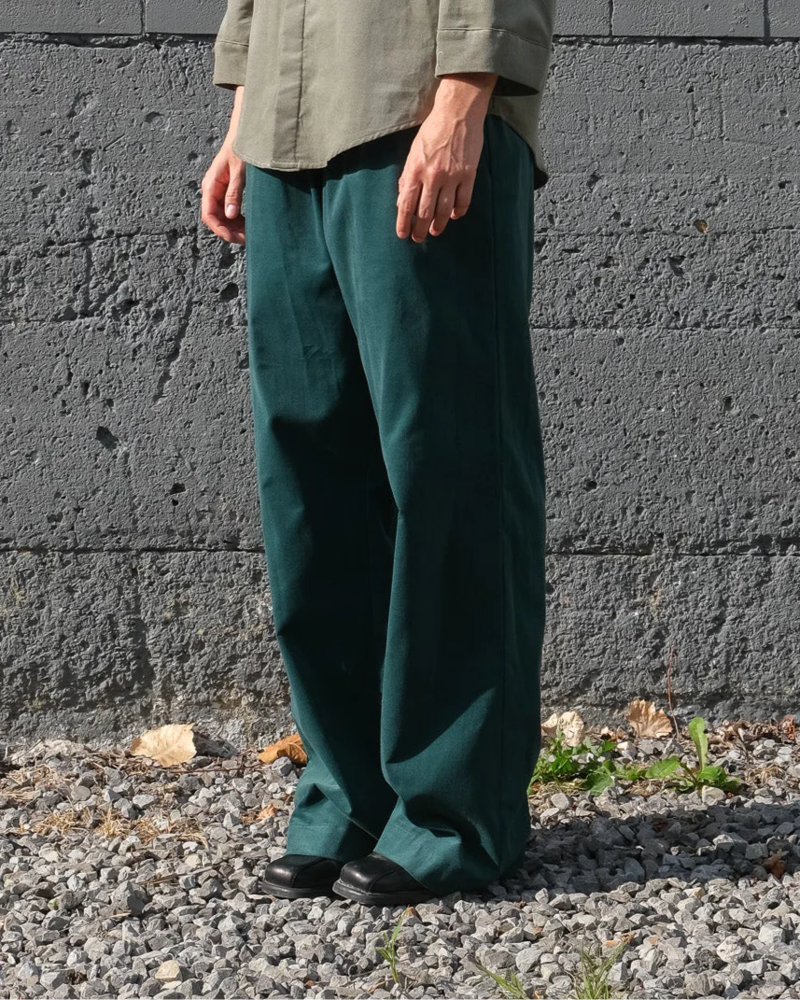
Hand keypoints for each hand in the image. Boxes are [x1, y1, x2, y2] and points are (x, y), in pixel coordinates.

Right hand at [201, 138, 245, 243]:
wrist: (245, 134)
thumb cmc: (242, 148)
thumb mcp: (239, 171)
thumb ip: (234, 193)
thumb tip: (230, 215)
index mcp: (211, 185)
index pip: (209, 215)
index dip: (221, 229)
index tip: (235, 238)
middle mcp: (212, 190)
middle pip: (215, 219)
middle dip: (229, 231)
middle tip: (248, 239)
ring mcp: (219, 192)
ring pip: (222, 217)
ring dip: (234, 228)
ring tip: (250, 233)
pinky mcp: (227, 191)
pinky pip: (229, 211)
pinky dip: (237, 220)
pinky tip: (249, 224)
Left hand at [396, 72, 496, 241]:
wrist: (458, 112)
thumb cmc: (433, 131)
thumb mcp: (413, 152)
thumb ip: (408, 176)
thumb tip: (402, 200)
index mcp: (415, 169)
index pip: (406, 204)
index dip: (404, 223)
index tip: (403, 235)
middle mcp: (432, 176)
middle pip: (424, 212)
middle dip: (420, 230)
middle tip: (419, 239)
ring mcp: (452, 176)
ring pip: (444, 211)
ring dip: (439, 225)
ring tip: (435, 232)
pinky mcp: (468, 174)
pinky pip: (463, 201)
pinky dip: (458, 212)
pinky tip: (454, 216)